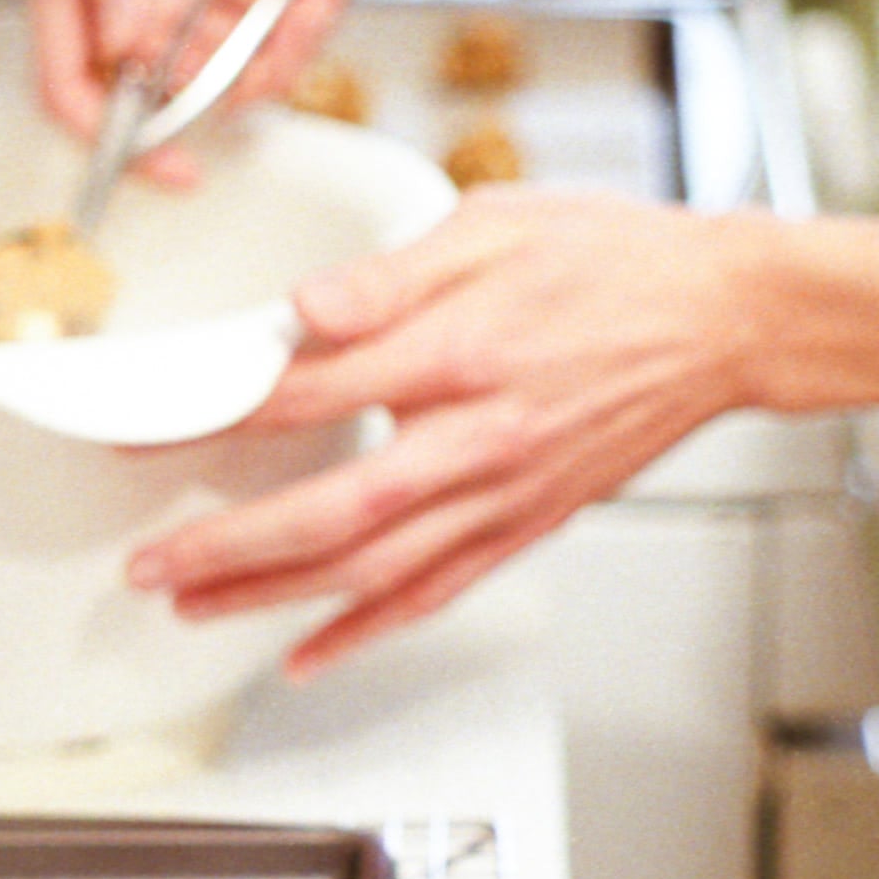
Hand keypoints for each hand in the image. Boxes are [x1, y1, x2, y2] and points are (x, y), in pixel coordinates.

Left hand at [128, 187, 761, 673]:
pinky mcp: (529, 524)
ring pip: (373, 570)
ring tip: (193, 610)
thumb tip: (305, 307)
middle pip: (330, 512)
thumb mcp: (498, 225)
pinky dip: (367, 631)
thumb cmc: (618, 264)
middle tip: (150, 564)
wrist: (727, 319)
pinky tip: (309, 652)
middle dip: (227, 547)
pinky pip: (437, 593)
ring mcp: (505, 495)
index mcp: (460, 352)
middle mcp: (478, 440)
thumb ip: (392, 271)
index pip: (309, 394)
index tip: (150, 429)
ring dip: (273, 600)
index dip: (217, 416)